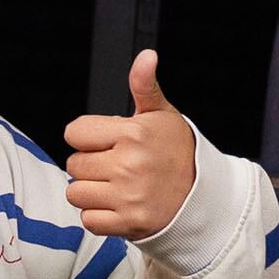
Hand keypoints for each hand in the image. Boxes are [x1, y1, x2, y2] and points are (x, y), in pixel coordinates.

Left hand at [63, 49, 196, 238]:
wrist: (205, 194)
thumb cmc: (177, 151)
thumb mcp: (161, 115)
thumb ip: (144, 86)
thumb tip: (146, 56)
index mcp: (134, 134)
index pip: (74, 133)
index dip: (88, 137)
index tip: (109, 142)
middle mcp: (129, 165)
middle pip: (73, 164)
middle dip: (91, 164)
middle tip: (118, 165)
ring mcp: (129, 196)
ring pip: (76, 193)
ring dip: (92, 192)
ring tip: (117, 186)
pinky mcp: (128, 222)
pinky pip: (88, 220)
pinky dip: (99, 215)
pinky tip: (120, 205)